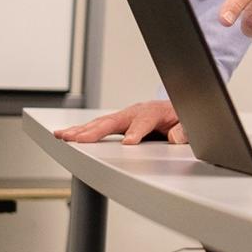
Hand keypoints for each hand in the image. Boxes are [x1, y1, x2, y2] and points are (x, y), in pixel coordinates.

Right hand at [53, 100, 185, 144]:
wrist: (174, 109)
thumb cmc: (179, 116)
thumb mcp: (187, 123)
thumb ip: (184, 130)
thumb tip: (176, 137)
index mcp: (154, 112)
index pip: (144, 122)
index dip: (136, 132)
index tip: (129, 142)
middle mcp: (136, 111)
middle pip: (115, 121)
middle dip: (97, 130)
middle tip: (81, 139)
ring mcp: (124, 116)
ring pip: (101, 122)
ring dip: (81, 130)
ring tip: (64, 136)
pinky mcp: (116, 122)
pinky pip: (96, 125)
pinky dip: (80, 130)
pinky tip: (66, 134)